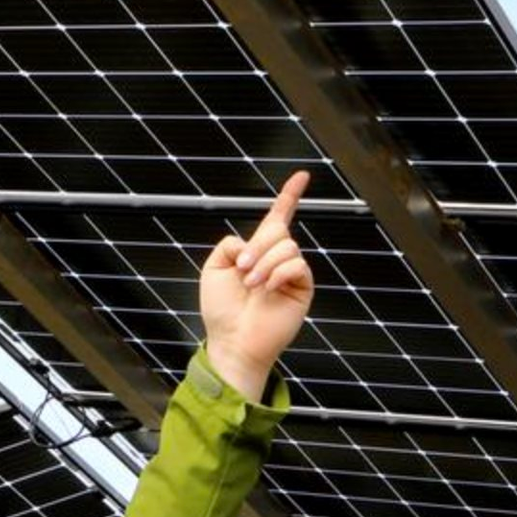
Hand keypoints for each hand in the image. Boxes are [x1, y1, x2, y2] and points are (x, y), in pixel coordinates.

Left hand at [200, 171, 313, 398]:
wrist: (233, 340)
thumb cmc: (221, 310)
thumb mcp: (214, 268)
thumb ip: (230, 244)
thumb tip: (252, 242)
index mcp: (257, 251)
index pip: (277, 218)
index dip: (289, 196)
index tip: (302, 176)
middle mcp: (277, 259)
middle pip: (277, 230)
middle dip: (257, 247)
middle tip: (242, 270)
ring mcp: (291, 273)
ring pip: (286, 247)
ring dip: (263, 264)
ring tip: (252, 285)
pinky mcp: (302, 287)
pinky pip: (297, 265)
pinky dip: (278, 273)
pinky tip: (267, 289)